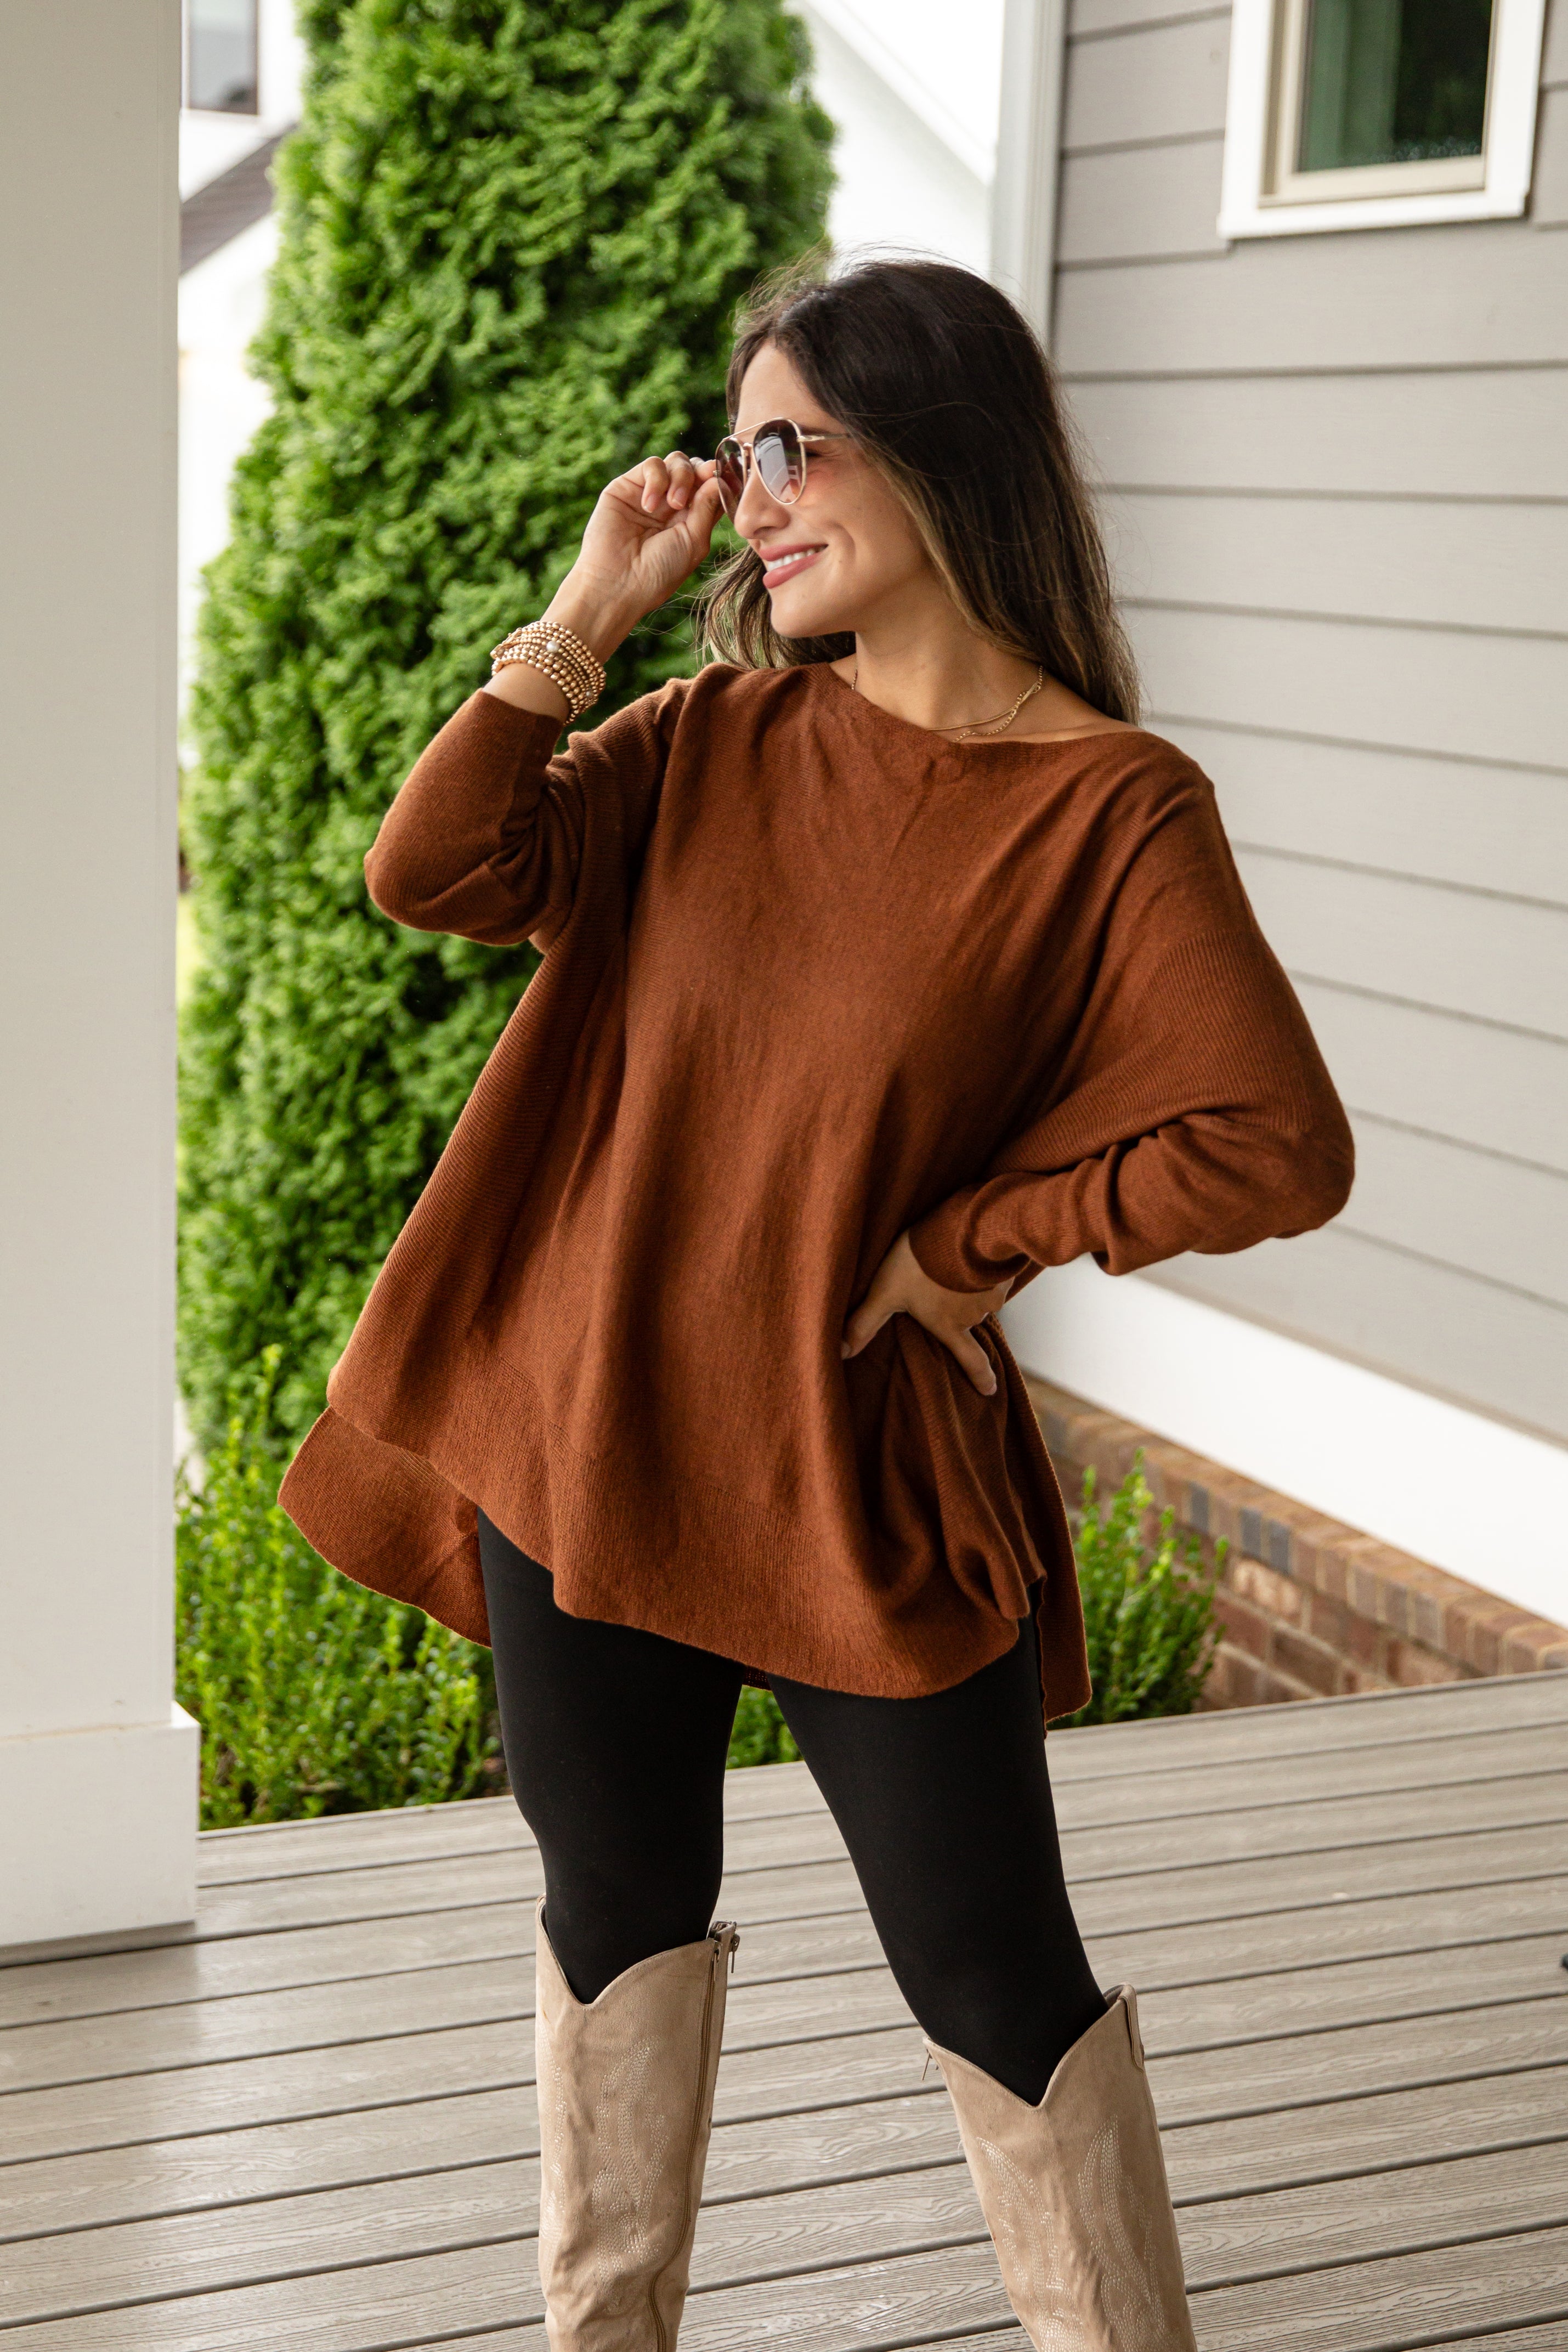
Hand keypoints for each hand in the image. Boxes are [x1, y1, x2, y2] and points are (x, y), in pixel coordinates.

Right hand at [568, 448, 727, 640]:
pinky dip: (657, 480)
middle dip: (701, 474)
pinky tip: (649, 505)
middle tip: (697, 490)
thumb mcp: (694, 541)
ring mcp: (651, 493)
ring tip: (672, 504)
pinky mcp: (628, 486)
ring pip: (677, 461)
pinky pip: (653, 465)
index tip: (722, 479)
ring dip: (681, 477)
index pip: (711, 488)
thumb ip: (708, 507)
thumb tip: (719, 475)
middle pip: (696, 469)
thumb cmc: (659, 571)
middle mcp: (672, 505)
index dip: (719, 480)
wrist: (618, 582)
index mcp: (692, 519)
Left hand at [841, 1231, 1010, 1396]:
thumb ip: (866, 1322)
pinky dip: (984, 1266)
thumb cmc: (921, 1264)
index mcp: (950, 1326)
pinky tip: (971, 1250)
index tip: (989, 1390)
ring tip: (953, 1263)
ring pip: (981, 1292)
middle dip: (963, 1309)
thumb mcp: (886, 1292)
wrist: (962, 1230)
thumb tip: (842, 1353)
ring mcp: (993, 1292)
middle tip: (949, 1293)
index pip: (969, 1359)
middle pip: (971, 1319)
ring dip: (970, 1283)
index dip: (980, 1377)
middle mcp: (975, 1315)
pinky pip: (994, 1272)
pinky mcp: (1003, 1269)